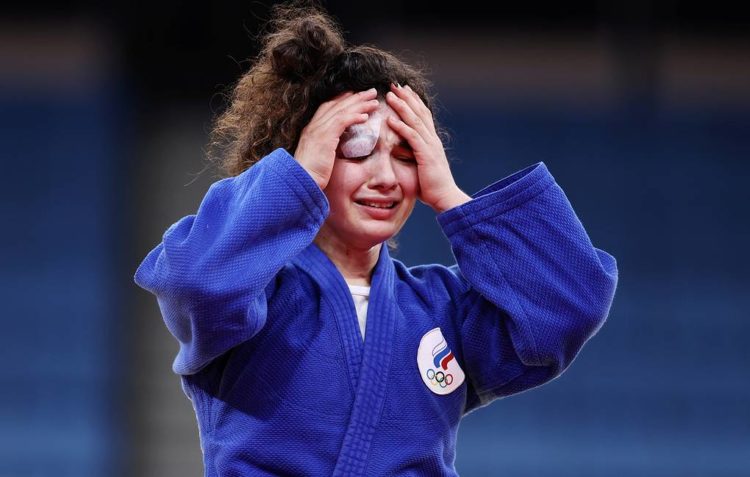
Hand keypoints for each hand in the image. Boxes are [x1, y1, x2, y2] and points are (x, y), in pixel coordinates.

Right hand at [294, 88, 379, 188]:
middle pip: (337, 105)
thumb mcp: (319, 157)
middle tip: (371, 92)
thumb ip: (327, 147)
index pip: (327, 107)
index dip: (342, 99)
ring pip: (341, 111)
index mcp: (311, 129)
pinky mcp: (324, 137)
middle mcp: (313, 126)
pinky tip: (365, 116)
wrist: (301, 181)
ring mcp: (318, 130)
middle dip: (355, 97)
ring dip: (360, 105)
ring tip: (374, 102)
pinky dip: (354, 117)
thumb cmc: (310, 175)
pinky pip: (341, 122)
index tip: (355, 95)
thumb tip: (338, 146)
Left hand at [385, 84, 470, 212]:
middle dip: (407, 97)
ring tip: (390, 95)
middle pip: (419, 112)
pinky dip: (401, 127)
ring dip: (402, 107)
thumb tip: (396, 149)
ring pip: (415, 121)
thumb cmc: (431, 186)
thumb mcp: (419, 166)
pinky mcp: (426, 155)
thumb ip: (410, 155)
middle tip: (395, 84)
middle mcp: (433, 140)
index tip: (403, 90)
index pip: (423, 115)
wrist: (445, 197)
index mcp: (432, 141)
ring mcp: (431, 146)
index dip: (413, 101)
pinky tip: (391, 119)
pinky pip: (412, 137)